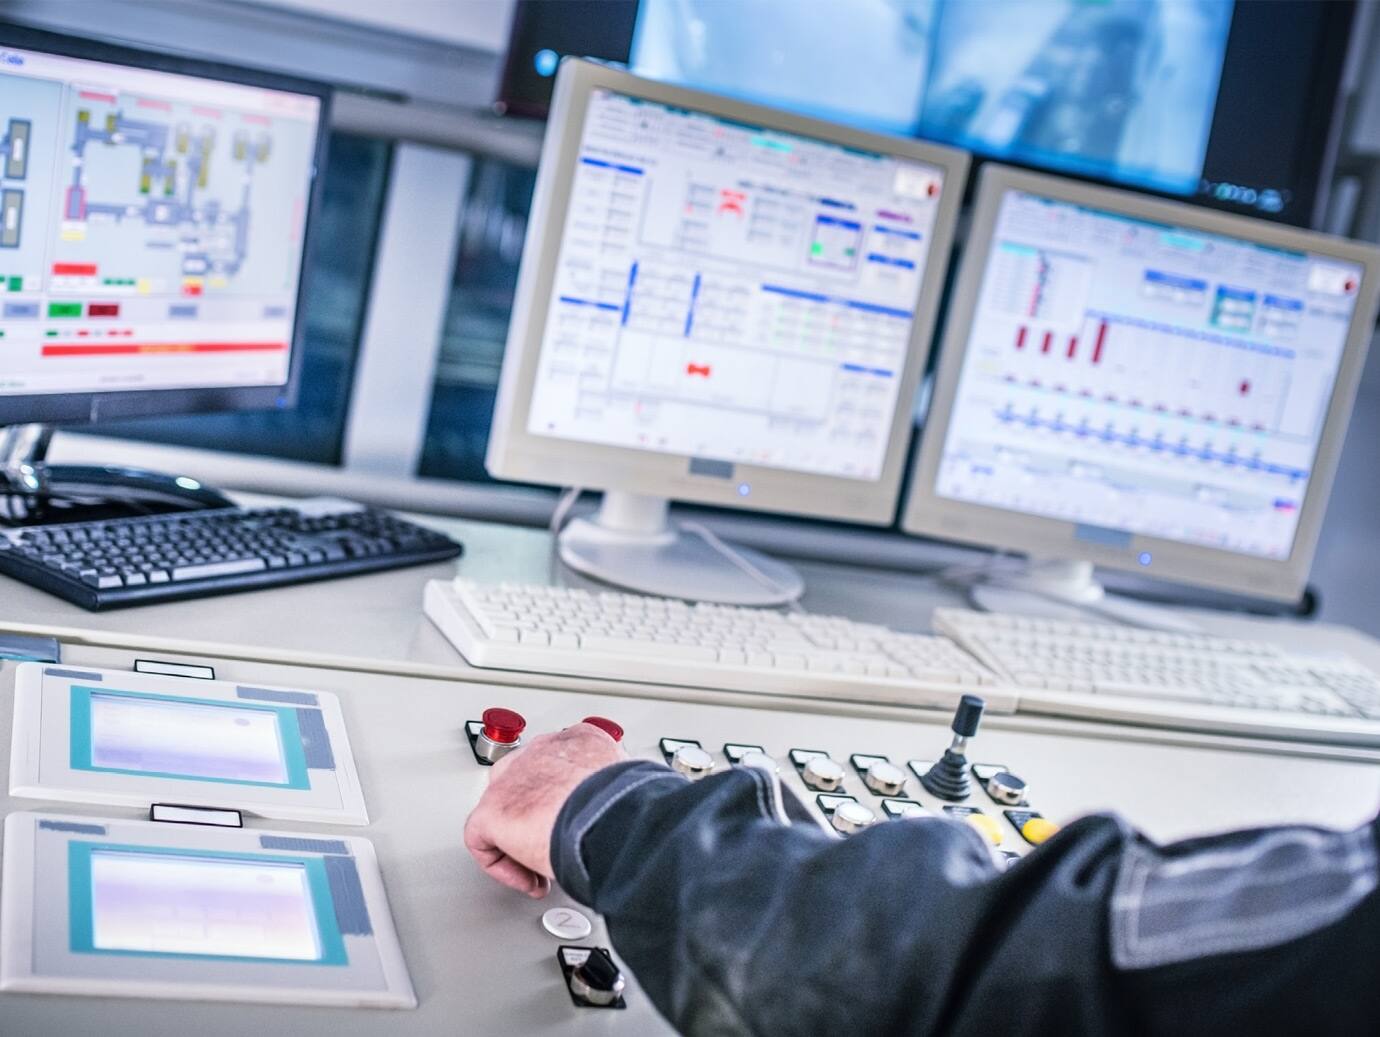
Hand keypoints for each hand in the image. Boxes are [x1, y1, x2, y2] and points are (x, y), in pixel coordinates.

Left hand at [464, 722, 626, 897]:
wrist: (612, 816)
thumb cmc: (631, 808)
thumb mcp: (633, 791)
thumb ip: (620, 796)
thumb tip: (629, 820)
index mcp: (582, 740)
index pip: (561, 765)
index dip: (565, 802)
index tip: (577, 827)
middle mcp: (544, 751)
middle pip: (524, 782)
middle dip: (535, 817)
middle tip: (555, 845)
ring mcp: (515, 776)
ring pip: (503, 810)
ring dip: (519, 841)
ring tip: (541, 867)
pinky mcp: (494, 808)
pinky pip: (482, 840)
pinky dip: (503, 866)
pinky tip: (530, 880)